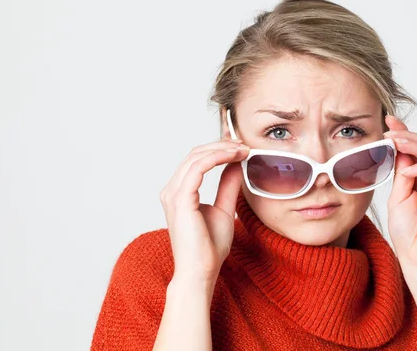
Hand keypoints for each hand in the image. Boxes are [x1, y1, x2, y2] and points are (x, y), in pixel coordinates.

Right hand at [159, 139, 249, 284]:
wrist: (201, 271)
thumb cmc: (209, 247)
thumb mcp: (225, 208)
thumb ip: (227, 185)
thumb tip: (236, 164)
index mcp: (179, 192)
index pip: (197, 160)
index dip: (218, 148)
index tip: (241, 147)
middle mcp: (172, 190)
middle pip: (195, 154)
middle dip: (222, 144)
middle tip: (245, 144)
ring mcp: (173, 194)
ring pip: (196, 157)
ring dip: (222, 148)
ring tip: (243, 149)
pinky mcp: (181, 199)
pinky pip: (198, 167)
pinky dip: (218, 157)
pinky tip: (234, 156)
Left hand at [383, 115, 416, 271]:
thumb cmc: (407, 233)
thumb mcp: (397, 198)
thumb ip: (400, 175)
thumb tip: (398, 150)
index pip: (412, 151)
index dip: (402, 134)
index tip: (388, 121)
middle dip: (407, 135)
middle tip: (390, 129)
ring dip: (415, 146)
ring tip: (397, 143)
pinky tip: (407, 169)